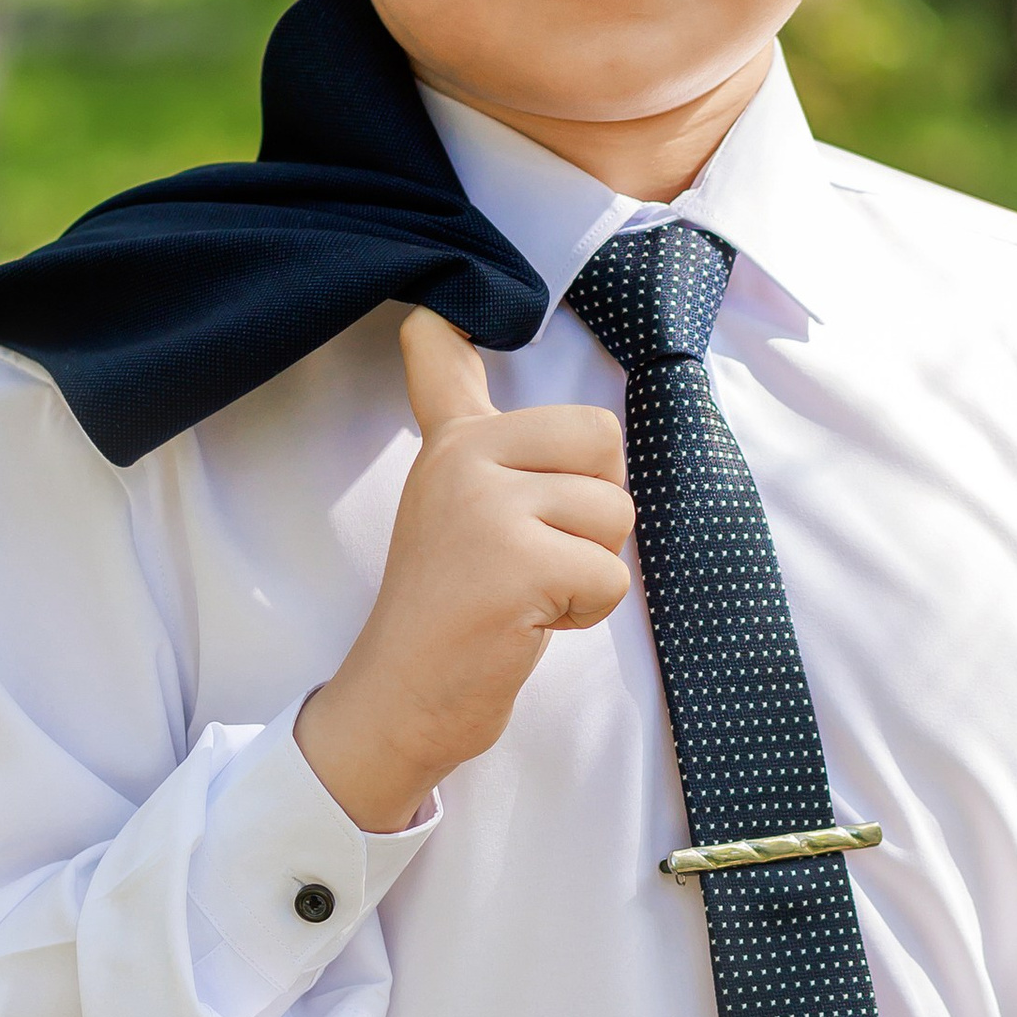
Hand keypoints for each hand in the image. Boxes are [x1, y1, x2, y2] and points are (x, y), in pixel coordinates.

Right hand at [295, 309, 635, 833]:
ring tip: (524, 592)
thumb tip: (432, 324)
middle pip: (603, 442)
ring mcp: (484, 508)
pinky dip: (583, 612)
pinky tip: (525, 621)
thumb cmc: (449, 610)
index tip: (424, 315)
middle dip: (593, 513)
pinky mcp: (515, 564)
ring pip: (615, 515)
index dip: (440, 337)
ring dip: (588, 570)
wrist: (401, 700)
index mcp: (453, 445)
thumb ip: (460, 420)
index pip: (444, 363)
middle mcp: (462, 461)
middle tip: (532, 556)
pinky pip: (610, 576)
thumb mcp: (453, 499)